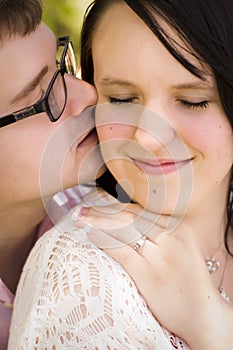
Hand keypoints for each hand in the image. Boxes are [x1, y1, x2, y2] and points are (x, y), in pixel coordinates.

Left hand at [73, 202, 232, 348]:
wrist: (203, 313)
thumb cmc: (187, 280)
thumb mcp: (181, 247)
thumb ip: (160, 232)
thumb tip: (127, 218)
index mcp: (179, 228)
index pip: (141, 210)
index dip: (116, 203)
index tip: (99, 199)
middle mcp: (171, 238)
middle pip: (130, 216)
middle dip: (103, 210)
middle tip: (84, 209)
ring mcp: (160, 256)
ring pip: (124, 229)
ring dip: (99, 221)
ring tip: (82, 218)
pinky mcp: (149, 275)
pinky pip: (121, 251)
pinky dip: (104, 240)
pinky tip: (91, 235)